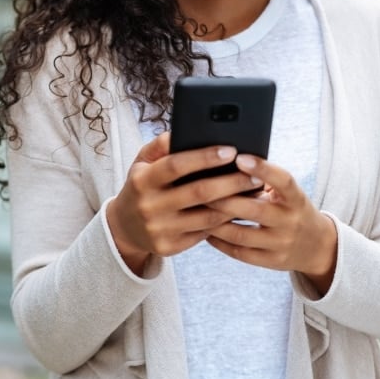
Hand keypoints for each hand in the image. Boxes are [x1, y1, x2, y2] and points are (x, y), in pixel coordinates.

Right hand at [106, 133, 263, 274]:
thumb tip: (184, 131)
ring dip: (234, 204)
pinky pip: (204, 233)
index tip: (231, 151)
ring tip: (253, 192)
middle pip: (199, 193)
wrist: (124, 227)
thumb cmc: (142, 186)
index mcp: (142, 180)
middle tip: (255, 174)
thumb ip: (161, 145)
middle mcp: (149, 205)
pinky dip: (223, 222)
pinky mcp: (169, 247)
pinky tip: (238, 211)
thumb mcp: (142, 162)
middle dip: (231, 182)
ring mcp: (159, 229)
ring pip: (207, 217)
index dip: (205, 157)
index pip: (176, 165)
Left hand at [204, 154, 337, 294]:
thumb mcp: (288, 193)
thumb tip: (228, 160)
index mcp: (296, 199)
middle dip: (225, 199)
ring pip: (241, 234)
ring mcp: (281, 244)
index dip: (262, 169)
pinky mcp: (271, 261)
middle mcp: (290, 222)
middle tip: (199, 187)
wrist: (316, 246)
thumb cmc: (290, 208)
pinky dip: (219, 241)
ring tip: (195, 210)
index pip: (283, 181)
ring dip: (215, 222)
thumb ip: (266, 179)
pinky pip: (239, 253)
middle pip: (255, 210)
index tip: (239, 158)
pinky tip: (203, 230)